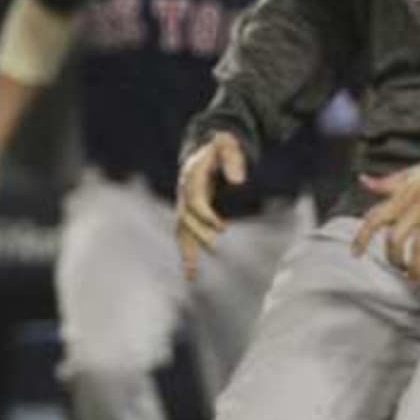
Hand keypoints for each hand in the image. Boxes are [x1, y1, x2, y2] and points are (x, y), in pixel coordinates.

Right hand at [176, 131, 247, 275]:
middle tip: (215, 249)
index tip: (222, 228)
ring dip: (186, 251)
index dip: (206, 216)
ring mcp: (184, 204)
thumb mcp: (228, 144)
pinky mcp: (188, 214)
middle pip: (186, 219)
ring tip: (191, 274)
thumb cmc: (221, 148)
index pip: (195, 201)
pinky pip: (184, 236)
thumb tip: (239, 180)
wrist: (206, 149)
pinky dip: (186, 255)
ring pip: (181, 231)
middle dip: (199, 235)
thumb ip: (233, 159)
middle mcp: (183, 193)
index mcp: (191, 177)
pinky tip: (190, 274)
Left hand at [352, 138, 419, 291]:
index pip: (375, 217)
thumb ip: (389, 183)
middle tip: (401, 270)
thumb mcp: (414, 173)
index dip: (361, 237)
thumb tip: (364, 182)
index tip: (355, 254)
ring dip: (417, 268)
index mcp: (404, 193)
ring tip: (419, 280)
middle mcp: (416, 201)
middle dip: (394, 259)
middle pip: (394, 238)